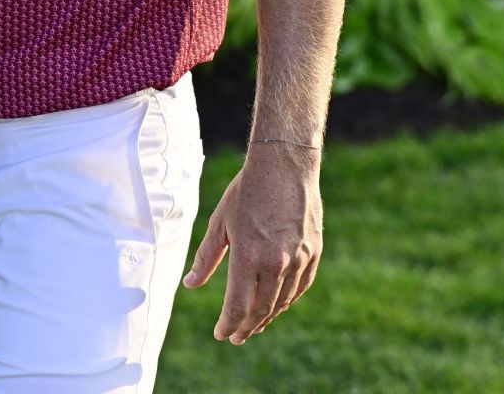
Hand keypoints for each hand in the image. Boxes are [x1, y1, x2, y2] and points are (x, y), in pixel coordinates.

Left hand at [182, 143, 322, 342]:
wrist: (285, 167)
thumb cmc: (246, 192)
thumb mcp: (220, 223)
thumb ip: (206, 257)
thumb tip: (190, 284)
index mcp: (248, 256)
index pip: (237, 305)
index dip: (227, 324)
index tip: (220, 334)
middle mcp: (275, 263)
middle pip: (260, 309)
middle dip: (245, 327)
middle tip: (235, 336)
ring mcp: (298, 259)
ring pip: (281, 302)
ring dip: (265, 318)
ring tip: (252, 325)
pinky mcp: (313, 254)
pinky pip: (299, 288)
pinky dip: (286, 301)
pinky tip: (275, 306)